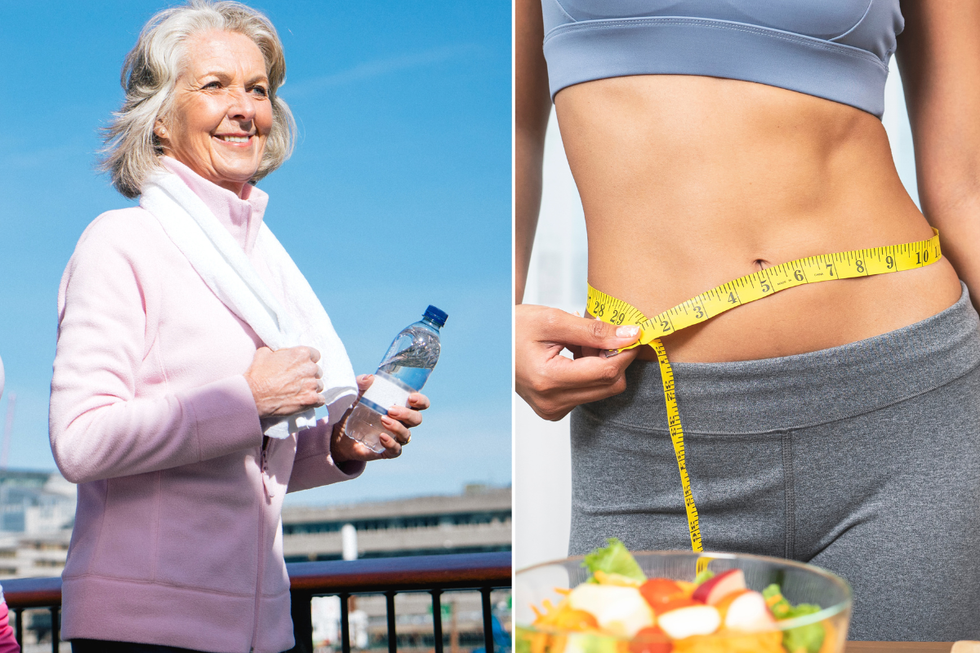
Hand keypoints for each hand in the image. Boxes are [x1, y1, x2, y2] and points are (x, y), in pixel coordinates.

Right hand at [244, 346, 323, 417]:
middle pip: (317, 371)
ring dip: (311, 388)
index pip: (315, 355)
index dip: (307, 361)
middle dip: (309, 375)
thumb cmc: (257, 374)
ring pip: (319, 385)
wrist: (252, 396)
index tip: (300, 367)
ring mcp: (312, 384)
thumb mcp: (264, 353)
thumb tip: (282, 354)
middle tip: (297, 381)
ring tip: (298, 392)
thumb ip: (279, 351)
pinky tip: (303, 401)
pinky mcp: (311, 400)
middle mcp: (310, 368)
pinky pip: (321, 400)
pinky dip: (314, 401)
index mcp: (302, 353)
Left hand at [331, 374, 430, 462]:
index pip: (420, 404)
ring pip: (407, 435)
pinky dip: (391, 443)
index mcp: (401, 406)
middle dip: (407, 414)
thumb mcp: (355, 395)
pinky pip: (396, 450)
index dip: (421, 401)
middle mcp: (402, 422)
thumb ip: (360, 384)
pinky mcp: (386, 451)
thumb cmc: (353, 411)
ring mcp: (395, 437)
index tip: (411, 397)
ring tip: (383, 420)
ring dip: (397, 427)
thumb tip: (369, 378)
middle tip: (391, 409)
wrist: (339, 434)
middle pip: (416, 419)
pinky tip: (382, 437)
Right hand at [516, 304, 641, 420]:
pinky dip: (590, 373)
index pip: (607, 372)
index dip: (625, 351)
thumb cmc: (516, 327)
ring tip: (579, 344)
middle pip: (610, 385)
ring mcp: (552, 410)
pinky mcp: (554, 411)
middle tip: (598, 334)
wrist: (492, 342)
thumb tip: (630, 335)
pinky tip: (574, 356)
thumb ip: (594, 331)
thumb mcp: (554, 320)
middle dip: (613, 358)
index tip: (632, 332)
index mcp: (549, 379)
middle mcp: (552, 402)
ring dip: (601, 365)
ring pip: (602, 390)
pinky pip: (588, 394)